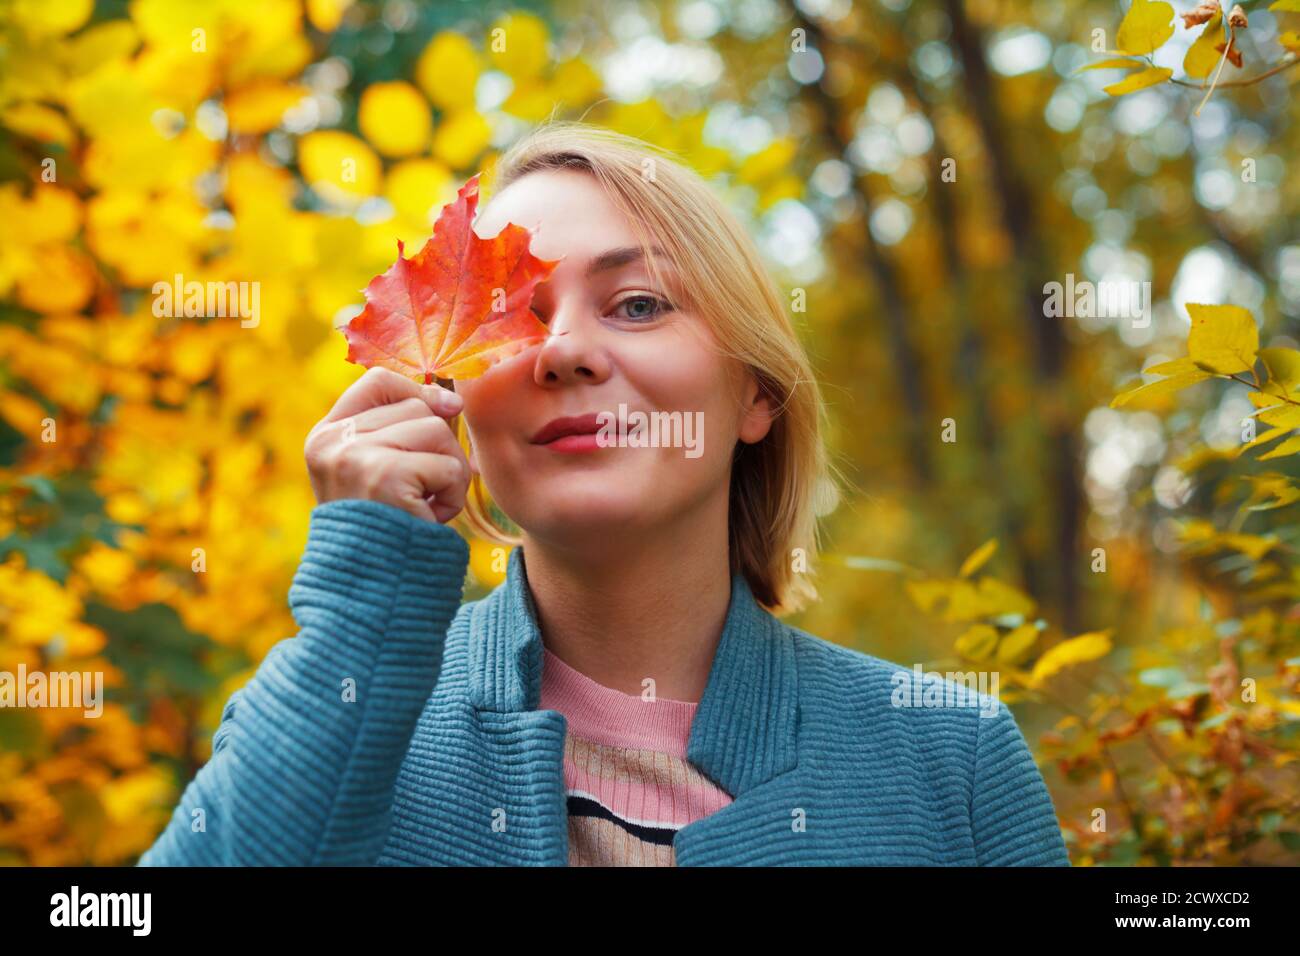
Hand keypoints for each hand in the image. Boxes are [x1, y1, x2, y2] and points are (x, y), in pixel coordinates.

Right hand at [305, 367, 471, 523]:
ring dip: (449, 473)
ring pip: (436, 431)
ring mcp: (354, 457)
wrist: (368, 593)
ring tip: (426, 506)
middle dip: (438, 447)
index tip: (446, 412)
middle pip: (416, 407)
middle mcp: (331, 442)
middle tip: (424, 490)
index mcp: (325, 436)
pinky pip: (447, 466)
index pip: (378, 381)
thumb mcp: (378, 473)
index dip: (418, 392)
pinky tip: (430, 519)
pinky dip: (452, 496)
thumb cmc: (384, 533)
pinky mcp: (384, 477)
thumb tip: (452, 400)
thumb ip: (400, 432)